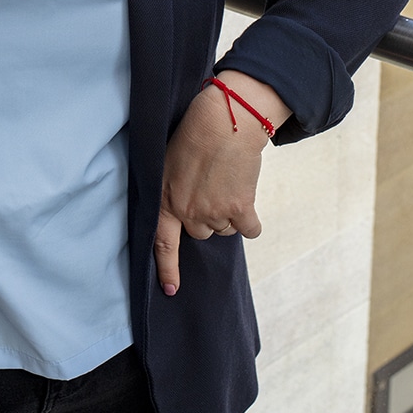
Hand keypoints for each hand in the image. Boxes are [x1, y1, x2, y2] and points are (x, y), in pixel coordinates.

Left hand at [155, 71, 288, 295]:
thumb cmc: (194, 135)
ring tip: (225, 184)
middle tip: (209, 188)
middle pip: (201, 232)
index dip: (166, 269)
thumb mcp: (167, 162)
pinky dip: (250, 221)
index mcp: (166, 200)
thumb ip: (171, 190)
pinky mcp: (241, 208)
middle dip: (206, 217)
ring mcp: (215, 212)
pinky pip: (249, 230)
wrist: (226, 121)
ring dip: (227, 215)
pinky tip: (245, 199)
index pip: (162, 243)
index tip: (170, 291)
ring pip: (224, 230)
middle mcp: (189, 212)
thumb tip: (181, 211)